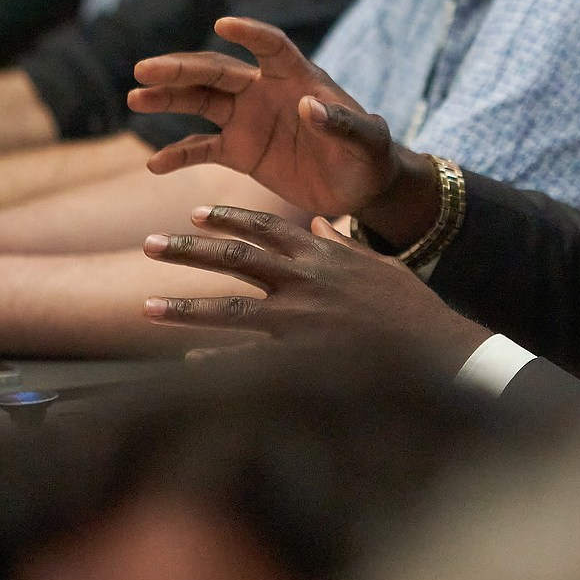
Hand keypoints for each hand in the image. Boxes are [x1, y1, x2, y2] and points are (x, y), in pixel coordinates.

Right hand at [127, 16, 412, 219]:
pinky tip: (154, 164)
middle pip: (217, 71)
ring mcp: (249, 119)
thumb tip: (310, 104)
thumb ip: (342, 123)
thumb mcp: (366, 141)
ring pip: (200, 101)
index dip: (250, 33)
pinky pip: (202, 148)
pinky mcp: (241, 151)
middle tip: (144, 69)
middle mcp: (266, 91)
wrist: (360, 187)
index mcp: (298, 77)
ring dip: (168, 99)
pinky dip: (178, 154)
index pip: (271, 46)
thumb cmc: (370, 156)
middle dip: (181, 69)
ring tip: (136, 97)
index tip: (226, 24)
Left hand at [142, 207, 490, 370]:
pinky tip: (185, 365)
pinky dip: (215, 363)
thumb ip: (340, 244)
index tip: (195, 214)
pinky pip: (246, 360)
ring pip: (227, 309)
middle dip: (187, 250)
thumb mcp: (377, 264)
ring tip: (145, 307)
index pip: (264, 228)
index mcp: (320, 255)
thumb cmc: (409, 308)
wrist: (434, 349)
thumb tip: (315, 225)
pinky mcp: (299, 358)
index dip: (227, 219)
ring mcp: (298, 320)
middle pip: (233, 258)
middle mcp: (303, 281)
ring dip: (182, 307)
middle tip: (148, 244)